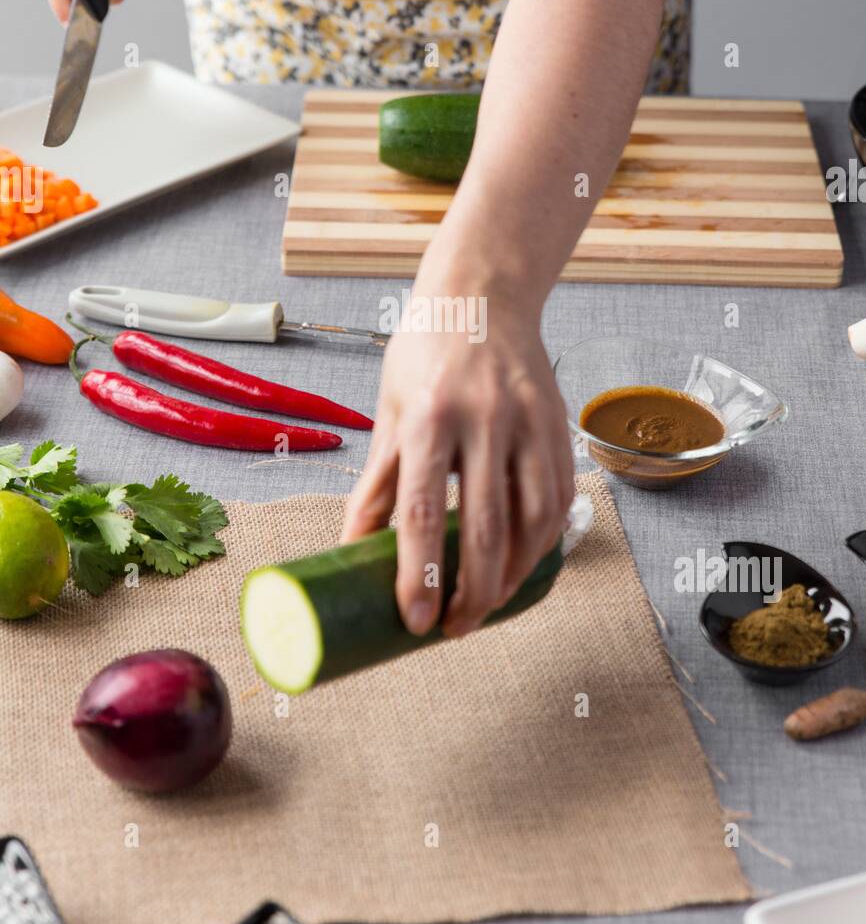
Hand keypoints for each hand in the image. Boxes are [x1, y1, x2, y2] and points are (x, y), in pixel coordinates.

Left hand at [341, 292, 573, 637]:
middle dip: (471, 591)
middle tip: (455, 629)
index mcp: (429, 415)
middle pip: (482, 526)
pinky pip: (558, 500)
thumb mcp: (391, 412)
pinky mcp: (560, 426)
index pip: (420, 510)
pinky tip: (523, 565)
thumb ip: (378, 483)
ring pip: (531, 520)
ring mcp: (529, 421)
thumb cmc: (426, 354)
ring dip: (512, 575)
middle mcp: (483, 418)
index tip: (416, 621)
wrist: (483, 294)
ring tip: (487, 605)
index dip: (418, 574)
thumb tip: (353, 550)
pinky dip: (544, 543)